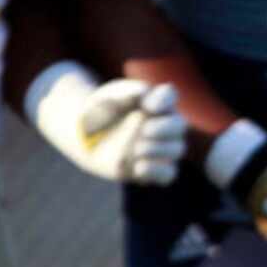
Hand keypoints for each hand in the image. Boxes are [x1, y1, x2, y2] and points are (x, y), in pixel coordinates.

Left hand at [29, 67, 186, 185]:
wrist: (86, 139)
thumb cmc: (100, 114)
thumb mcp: (107, 98)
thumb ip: (125, 93)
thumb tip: (145, 92)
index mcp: (154, 101)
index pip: (170, 95)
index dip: (164, 100)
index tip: (147, 106)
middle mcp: (164, 124)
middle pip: (179, 125)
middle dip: (164, 128)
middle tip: (144, 131)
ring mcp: (161, 148)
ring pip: (176, 149)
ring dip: (159, 149)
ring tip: (137, 149)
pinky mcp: (154, 169)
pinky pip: (168, 173)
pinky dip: (157, 171)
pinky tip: (138, 167)